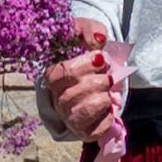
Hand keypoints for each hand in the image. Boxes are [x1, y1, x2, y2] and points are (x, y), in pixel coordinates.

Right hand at [47, 18, 119, 145]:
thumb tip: (98, 40)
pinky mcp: (84, 131)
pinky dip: (105, 119)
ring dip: (99, 101)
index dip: (81, 67)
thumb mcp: (86, 33)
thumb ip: (90, 30)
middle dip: (95, 84)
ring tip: (108, 92)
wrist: (101, 72)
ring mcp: (69, 117)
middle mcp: (57, 99)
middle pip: (68, 98)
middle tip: (108, 76)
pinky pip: (92, 131)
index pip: (58, 76)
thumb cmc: (87, 51)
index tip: (100, 58)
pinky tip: (109, 108)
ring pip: (78, 116)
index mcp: (52, 76)